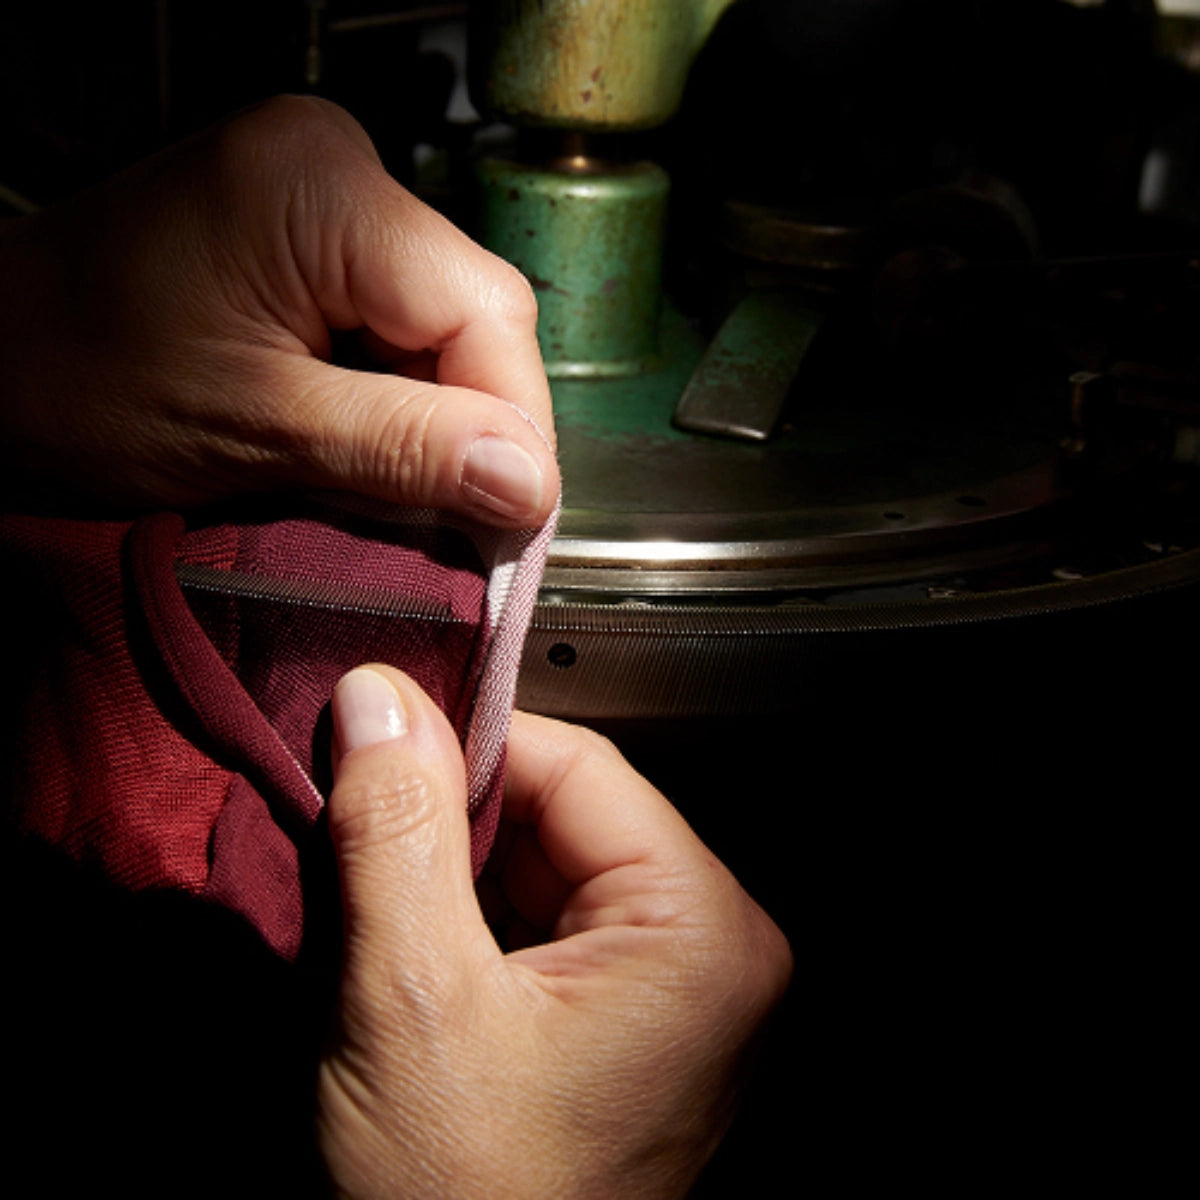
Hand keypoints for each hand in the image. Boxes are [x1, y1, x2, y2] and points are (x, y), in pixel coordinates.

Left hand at [0, 96, 556, 524]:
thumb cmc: (76, 384)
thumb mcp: (258, 431)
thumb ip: (405, 450)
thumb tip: (530, 484)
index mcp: (323, 187)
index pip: (485, 309)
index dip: (515, 425)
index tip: (515, 522)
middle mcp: (336, 163)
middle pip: (471, 310)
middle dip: (473, 424)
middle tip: (464, 520)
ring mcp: (323, 191)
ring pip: (441, 322)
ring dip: (436, 415)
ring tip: (403, 487)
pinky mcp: (309, 230)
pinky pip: (396, 317)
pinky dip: (397, 392)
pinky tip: (368, 440)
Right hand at [318, 666, 791, 1198]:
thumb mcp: (411, 1004)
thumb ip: (397, 833)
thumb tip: (379, 696)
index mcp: (702, 931)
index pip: (580, 766)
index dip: (467, 743)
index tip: (371, 733)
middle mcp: (707, 952)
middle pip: (561, 816)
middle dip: (448, 815)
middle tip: (349, 821)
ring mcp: (666, 994)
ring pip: (539, 870)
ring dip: (445, 870)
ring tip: (367, 895)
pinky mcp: (618, 1030)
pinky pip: (537, 931)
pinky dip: (461, 922)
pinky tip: (401, 946)